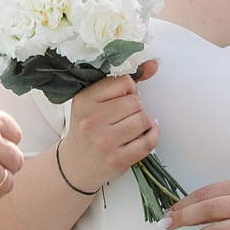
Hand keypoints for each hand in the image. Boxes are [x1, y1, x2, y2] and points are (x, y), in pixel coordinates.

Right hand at [55, 61, 159, 192]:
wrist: (75, 164)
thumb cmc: (87, 130)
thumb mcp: (94, 102)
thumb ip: (122, 82)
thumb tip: (153, 64)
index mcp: (84, 100)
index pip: (123, 82)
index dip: (130, 88)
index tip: (124, 96)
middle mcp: (91, 121)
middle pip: (135, 102)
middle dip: (137, 107)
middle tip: (128, 114)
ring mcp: (104, 142)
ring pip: (143, 120)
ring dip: (144, 122)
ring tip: (134, 125)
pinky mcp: (117, 159)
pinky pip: (148, 142)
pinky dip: (153, 136)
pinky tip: (145, 134)